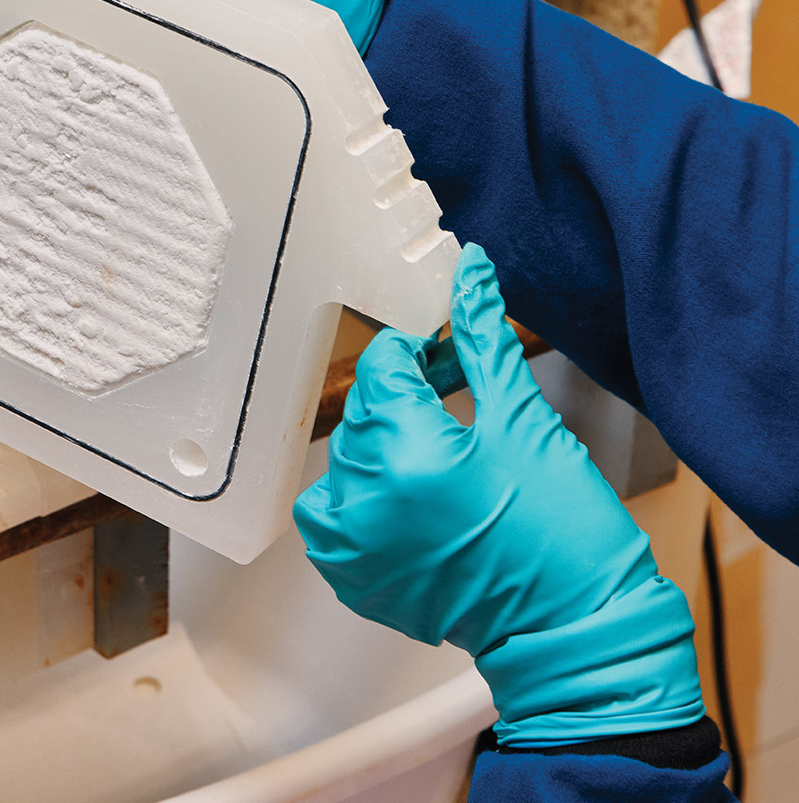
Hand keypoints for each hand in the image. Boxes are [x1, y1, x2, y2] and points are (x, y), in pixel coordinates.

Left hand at [294, 243, 704, 745]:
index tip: (441, 355)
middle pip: (363, 409)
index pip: (381, 367)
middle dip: (403, 394)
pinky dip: (357, 493)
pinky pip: (329, 510)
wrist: (574, 631)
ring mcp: (352, 544)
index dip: (412, 351)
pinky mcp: (351, 575)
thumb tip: (471, 273)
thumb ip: (483, 342)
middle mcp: (367, 500)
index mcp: (409, 455)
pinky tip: (406, 494)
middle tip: (450, 393)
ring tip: (437, 452)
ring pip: (345, 455)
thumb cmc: (564, 536)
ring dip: (383, 442)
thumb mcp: (524, 422)